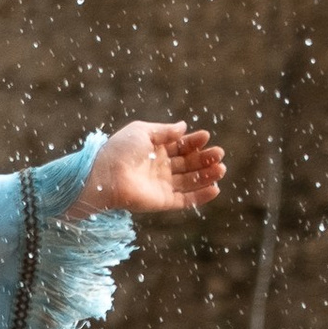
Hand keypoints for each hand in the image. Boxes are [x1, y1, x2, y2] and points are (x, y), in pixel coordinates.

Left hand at [68, 120, 224, 219]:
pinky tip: (215, 188)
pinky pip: (185, 201)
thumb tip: (184, 127)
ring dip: (207, 176)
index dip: (194, 142)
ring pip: (190, 181)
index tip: (206, 136)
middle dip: (205, 158)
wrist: (106, 175)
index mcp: (155, 150)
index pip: (180, 146)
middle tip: (219, 154)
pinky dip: (201, 196)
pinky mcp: (162, 202)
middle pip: (188, 163)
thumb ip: (165, 131)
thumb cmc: (120, 150)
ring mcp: (161, 185)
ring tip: (221, 168)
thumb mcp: (142, 131)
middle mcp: (160, 168)